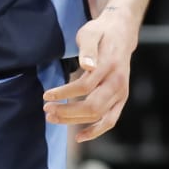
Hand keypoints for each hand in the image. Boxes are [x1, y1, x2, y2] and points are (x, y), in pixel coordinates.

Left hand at [45, 5, 139, 141]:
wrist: (121, 34)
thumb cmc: (101, 33)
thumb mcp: (91, 32)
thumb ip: (88, 49)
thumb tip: (86, 65)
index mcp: (109, 66)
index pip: (84, 86)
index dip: (63, 93)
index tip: (46, 96)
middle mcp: (118, 83)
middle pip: (92, 106)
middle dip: (67, 111)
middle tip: (47, 110)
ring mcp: (121, 93)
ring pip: (98, 116)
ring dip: (74, 121)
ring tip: (53, 118)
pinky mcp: (121, 100)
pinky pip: (110, 121)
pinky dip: (95, 131)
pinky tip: (79, 137)